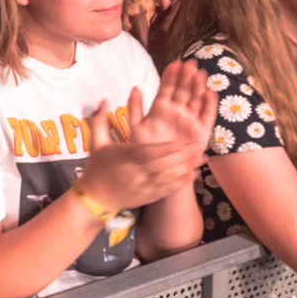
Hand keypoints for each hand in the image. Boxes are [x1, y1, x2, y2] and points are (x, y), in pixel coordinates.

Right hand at [77, 102, 203, 212]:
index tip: (181, 141)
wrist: (96, 197)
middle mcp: (137, 173)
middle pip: (163, 165)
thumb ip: (100, 121)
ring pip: (168, 177)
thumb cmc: (97, 167)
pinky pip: (167, 190)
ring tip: (201, 159)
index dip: (167, 148)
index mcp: (126, 157)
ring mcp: (143, 186)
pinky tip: (192, 175)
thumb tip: (103, 100)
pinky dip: (181, 183)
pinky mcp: (148, 196)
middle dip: (183, 156)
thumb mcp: (96, 143)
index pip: (149, 152)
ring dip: (186, 168)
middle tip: (199, 147)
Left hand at [127, 61, 215, 150]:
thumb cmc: (147, 148)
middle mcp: (177, 111)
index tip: (175, 63)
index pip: (167, 87)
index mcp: (161, 108)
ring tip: (200, 74)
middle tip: (190, 64)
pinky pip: (207, 116)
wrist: (160, 169)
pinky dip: (209, 105)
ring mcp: (189, 120)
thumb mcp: (136, 126)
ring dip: (198, 86)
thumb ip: (134, 107)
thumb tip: (135, 87)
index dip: (171, 76)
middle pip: (183, 90)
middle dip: (186, 77)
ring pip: (196, 99)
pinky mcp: (201, 131)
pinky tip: (210, 93)